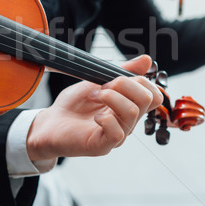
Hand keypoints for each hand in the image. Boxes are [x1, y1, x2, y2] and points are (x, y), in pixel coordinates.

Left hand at [26, 55, 162, 160]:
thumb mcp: (98, 80)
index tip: (115, 78)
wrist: (50, 122)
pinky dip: (106, 118)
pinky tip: (94, 117)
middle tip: (103, 86)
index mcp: (129, 106)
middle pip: (147, 99)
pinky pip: (118, 133)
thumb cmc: (74, 104)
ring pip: (132, 112)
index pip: (154, 94)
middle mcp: (128, 122)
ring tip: (94, 96)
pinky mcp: (103, 146)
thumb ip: (123, 71)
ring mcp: (118, 135)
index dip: (140, 81)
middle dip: (124, 84)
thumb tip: (147, 60)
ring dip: (111, 97)